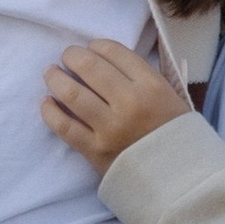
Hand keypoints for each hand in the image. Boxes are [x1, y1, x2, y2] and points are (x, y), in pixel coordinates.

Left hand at [42, 39, 190, 170]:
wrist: (177, 178)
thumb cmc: (173, 134)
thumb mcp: (170, 96)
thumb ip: (141, 76)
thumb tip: (106, 59)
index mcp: (151, 86)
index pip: (114, 52)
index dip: (96, 45)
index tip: (90, 47)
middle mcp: (129, 103)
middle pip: (89, 67)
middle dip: (72, 55)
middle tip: (67, 56)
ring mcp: (110, 128)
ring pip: (72, 93)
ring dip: (55, 78)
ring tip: (51, 72)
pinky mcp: (95, 150)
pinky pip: (64, 127)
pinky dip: (50, 111)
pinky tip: (47, 102)